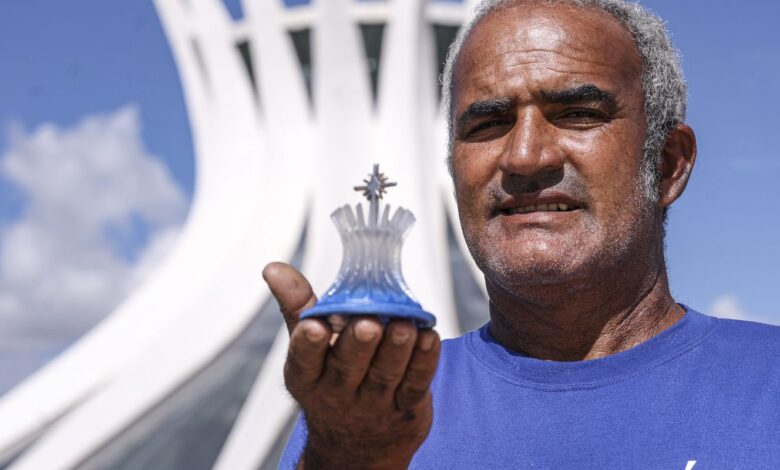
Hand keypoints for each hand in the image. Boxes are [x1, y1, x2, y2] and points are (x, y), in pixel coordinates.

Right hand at [263, 262, 440, 468]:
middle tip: (368, 322)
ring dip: (396, 348)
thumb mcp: (308, 350)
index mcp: (307, 377)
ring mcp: (373, 404)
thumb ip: (297, 307)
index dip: (308, 344)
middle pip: (348, 367)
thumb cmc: (331, 381)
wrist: (356, 446)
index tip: (314, 326)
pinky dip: (424, 361)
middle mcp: (337, 393)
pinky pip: (416, 385)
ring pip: (385, 374)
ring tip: (405, 325)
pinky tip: (428, 338)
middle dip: (358, 344)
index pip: (304, 361)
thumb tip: (274, 269)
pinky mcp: (406, 409)